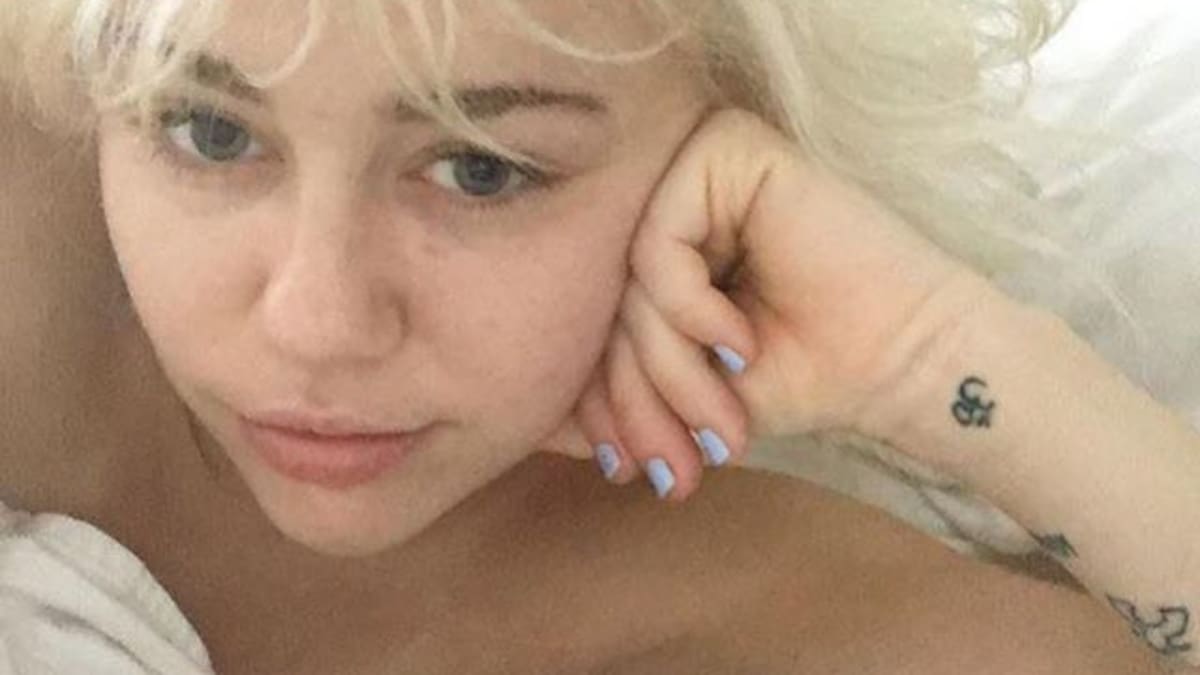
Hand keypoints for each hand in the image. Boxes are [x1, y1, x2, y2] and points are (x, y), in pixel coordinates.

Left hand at [569, 109, 990, 500]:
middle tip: (677, 466)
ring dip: (669, 369)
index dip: (600, 400)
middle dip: (635, 400)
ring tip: (724, 420)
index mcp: (661, 246)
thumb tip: (536, 421)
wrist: (900, 365)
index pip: (594, 318)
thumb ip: (619, 389)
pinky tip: (740, 343)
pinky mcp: (730, 152)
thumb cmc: (802, 376)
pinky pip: (659, 243)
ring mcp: (697, 171)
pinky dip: (689, 308)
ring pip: (628, 281)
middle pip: (606, 302)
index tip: (627, 469)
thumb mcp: (689, 394)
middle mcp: (672, 200)